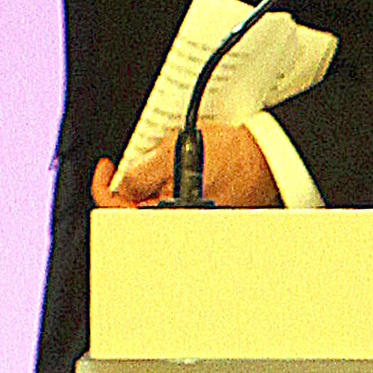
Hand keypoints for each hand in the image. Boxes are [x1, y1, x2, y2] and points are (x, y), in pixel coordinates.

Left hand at [91, 122, 281, 209]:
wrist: (267, 156)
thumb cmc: (232, 155)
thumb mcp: (174, 152)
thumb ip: (141, 174)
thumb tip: (123, 185)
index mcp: (169, 211)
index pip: (119, 210)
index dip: (104, 186)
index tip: (107, 169)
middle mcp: (180, 220)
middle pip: (137, 206)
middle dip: (135, 180)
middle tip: (141, 160)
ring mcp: (191, 217)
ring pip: (156, 200)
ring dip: (156, 177)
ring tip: (174, 156)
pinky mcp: (202, 210)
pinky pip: (176, 197)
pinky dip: (173, 179)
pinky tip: (187, 163)